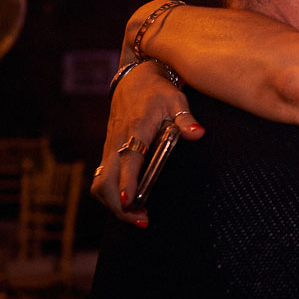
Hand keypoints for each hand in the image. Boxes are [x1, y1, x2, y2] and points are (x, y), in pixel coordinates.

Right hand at [89, 61, 204, 224]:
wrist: (134, 79)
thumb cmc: (158, 91)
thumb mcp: (176, 100)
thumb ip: (186, 119)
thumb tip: (198, 134)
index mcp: (136, 129)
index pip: (128, 160)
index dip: (127, 182)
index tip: (130, 201)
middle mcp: (117, 142)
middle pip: (106, 181)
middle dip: (119, 206)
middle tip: (143, 220)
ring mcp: (109, 148)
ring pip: (100, 184)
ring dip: (113, 204)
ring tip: (138, 215)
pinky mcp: (107, 152)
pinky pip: (102, 179)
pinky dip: (111, 195)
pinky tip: (130, 203)